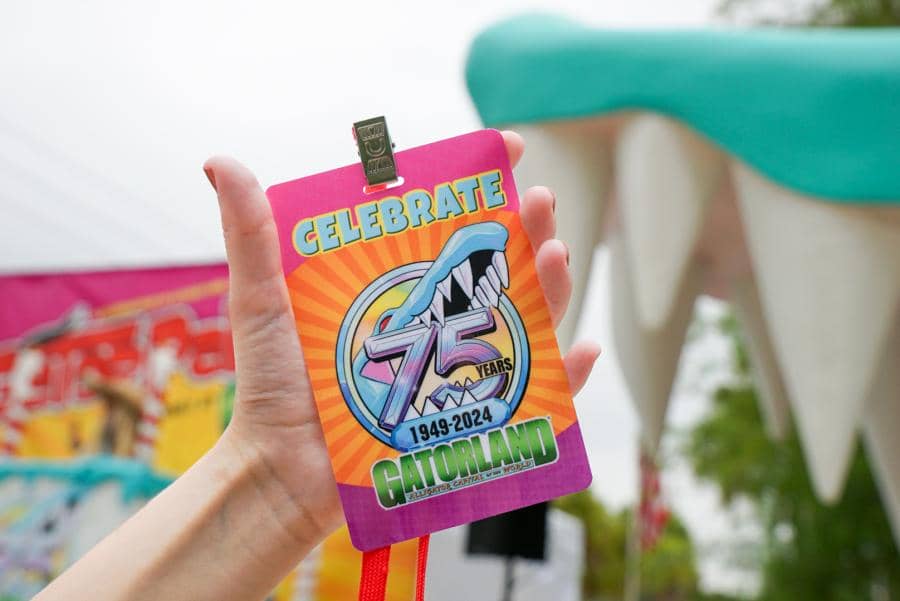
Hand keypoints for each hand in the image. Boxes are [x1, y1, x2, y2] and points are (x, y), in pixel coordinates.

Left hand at [202, 130, 600, 541]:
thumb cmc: (271, 387)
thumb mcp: (262, 301)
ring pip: (522, 322)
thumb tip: (220, 161)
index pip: (447, 226)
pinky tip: (582, 350)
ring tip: (557, 254)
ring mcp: (456, 368)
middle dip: (527, 231)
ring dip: (552, 287)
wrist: (281, 472)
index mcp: (396, 286)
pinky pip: (531, 398)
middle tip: (541, 203)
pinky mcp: (470, 418)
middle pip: (496, 269)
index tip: (509, 150)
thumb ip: (251, 234)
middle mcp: (434, 321)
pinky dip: (565, 378)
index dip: (482, 185)